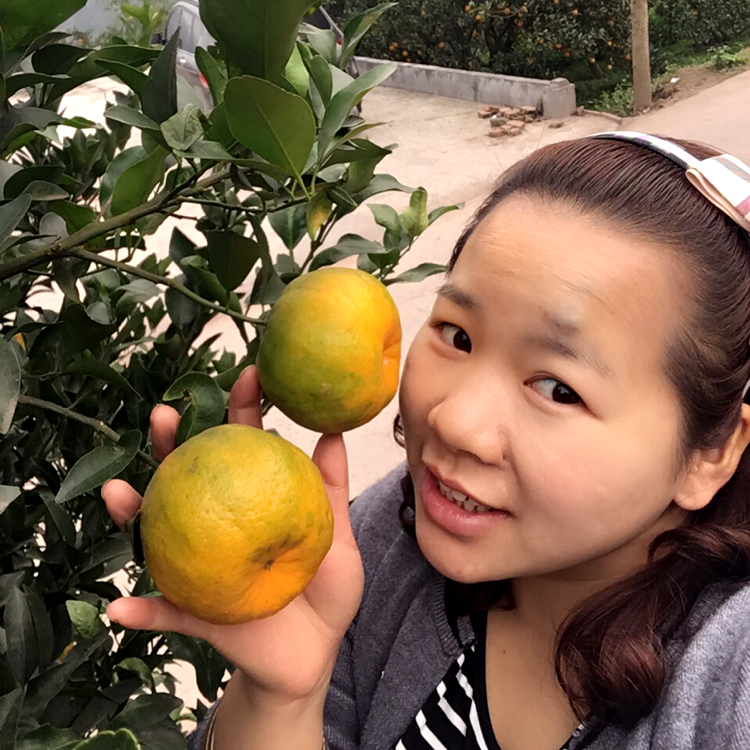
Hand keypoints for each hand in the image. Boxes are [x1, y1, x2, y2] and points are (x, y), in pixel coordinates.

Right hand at [102, 366, 364, 700]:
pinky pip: (161, 614)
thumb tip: (334, 431)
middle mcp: (216, 525)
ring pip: (155, 532)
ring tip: (116, 491)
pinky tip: (118, 609)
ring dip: (130, 512)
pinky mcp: (194, 613)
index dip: (242, 411)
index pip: (242, 448)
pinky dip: (139, 613)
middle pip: (186, 476)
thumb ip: (330, 490)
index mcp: (252, 502)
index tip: (249, 375)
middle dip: (171, 444)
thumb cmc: (327, 590)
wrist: (316, 654)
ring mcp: (199, 565)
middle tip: (164, 414)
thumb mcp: (337, 537)